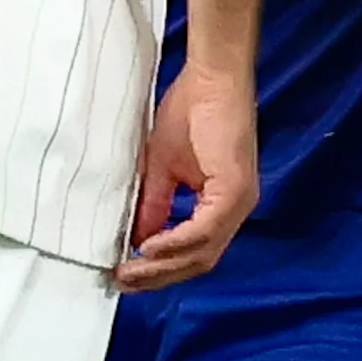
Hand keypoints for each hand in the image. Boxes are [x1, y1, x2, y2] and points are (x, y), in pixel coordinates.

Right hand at [119, 59, 257, 289]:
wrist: (211, 78)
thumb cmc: (191, 112)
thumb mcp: (162, 169)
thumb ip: (154, 206)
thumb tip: (136, 241)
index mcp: (222, 204)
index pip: (195, 252)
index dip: (161, 269)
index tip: (126, 274)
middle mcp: (236, 208)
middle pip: (199, 260)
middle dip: (158, 276)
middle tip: (122, 282)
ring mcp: (239, 201)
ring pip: (203, 252)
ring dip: (163, 266)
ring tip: (129, 271)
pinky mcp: (234, 189)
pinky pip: (204, 230)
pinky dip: (175, 243)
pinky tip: (149, 247)